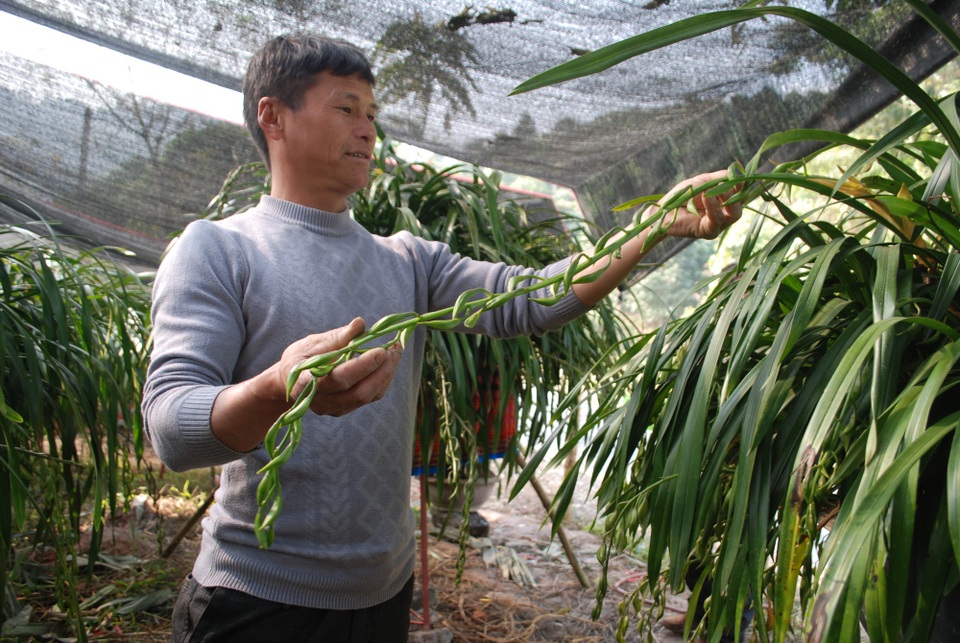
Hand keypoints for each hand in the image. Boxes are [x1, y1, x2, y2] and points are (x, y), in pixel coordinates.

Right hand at [277, 317, 402, 416]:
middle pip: (359, 392)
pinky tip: (389, 362)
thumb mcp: (311, 343)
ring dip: (387, 374)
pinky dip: (383, 379)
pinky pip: (370, 397)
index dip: (362, 366)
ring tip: (396, 351)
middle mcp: (323, 401)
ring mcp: (335, 408)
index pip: (338, 379)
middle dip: (382, 370)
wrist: (289, 383)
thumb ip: (337, 337)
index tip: (381, 350)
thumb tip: (360, 323)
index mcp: (307, 383)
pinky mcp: (346, 408)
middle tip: (395, 347)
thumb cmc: (299, 358)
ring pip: (368, 396)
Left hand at [658, 170, 741, 239]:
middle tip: (723, 183)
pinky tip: (706, 197)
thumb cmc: (683, 195)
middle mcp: (725, 214)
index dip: (741, 184)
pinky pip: (717, 220)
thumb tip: (739, 174)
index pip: (742, 193)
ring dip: (726, 198)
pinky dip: (713, 206)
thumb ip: (721, 178)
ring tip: (712, 189)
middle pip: (741, 204)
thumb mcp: (704, 181)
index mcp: (725, 201)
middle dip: (734, 191)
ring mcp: (719, 225)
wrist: (664, 210)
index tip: (735, 176)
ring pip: (735, 213)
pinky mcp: (709, 232)